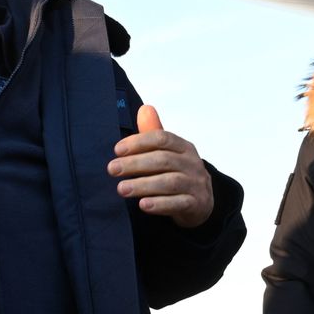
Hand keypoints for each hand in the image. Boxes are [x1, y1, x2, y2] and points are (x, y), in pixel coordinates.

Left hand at [107, 105, 213, 227]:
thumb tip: (145, 108)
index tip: (117, 150)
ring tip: (121, 189)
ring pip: (170, 183)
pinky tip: (143, 205)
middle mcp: (193, 164)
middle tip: (112, 169)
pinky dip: (160, 205)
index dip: (139, 142)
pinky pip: (178, 204)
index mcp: (184, 147)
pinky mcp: (197, 204)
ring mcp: (196, 185)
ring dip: (143, 185)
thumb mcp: (168, 153)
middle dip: (135, 164)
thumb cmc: (179, 173)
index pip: (162, 138)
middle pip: (163, 160)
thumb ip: (154, 133)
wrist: (201, 202)